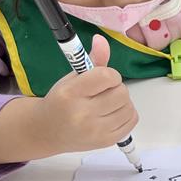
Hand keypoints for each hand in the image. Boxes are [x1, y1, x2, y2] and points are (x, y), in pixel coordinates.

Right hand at [38, 35, 138, 153]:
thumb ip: (92, 60)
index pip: (107, 76)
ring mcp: (95, 131)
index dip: (110, 74)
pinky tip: (111, 113)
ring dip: (122, 101)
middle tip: (103, 92)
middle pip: (121, 92)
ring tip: (106, 103)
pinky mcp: (106, 141)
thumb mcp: (72, 78)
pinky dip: (126, 113)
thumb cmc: (61, 101)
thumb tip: (101, 39)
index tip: (102, 78)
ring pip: (129, 106)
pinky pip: (132, 120)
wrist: (48, 131)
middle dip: (115, 88)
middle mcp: (82, 114)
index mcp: (70, 94)